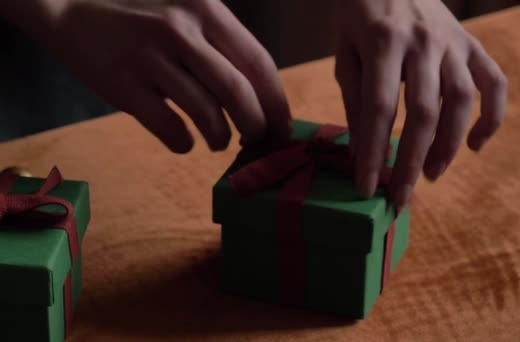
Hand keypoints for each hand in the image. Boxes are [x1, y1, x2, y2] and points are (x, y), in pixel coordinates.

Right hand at [14, 0, 290, 152]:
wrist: (69, 7)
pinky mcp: (124, 85)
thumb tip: (260, 95)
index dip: (277, 101)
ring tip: (218, 141)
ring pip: (206, 114)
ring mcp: (150, 58)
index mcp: (205, 10)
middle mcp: (181, 30)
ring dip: (220, 138)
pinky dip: (184, 143)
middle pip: (238, 92)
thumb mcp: (186, 11)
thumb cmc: (140, 14)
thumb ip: (221, 44)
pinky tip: (184, 141)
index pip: (258, 62)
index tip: (282, 126)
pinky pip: (169, 128)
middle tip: (255, 139)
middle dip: (256, 126)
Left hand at [335, 0, 506, 210]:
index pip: (378, 109)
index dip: (373, 152)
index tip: (366, 187)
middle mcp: (423, 42)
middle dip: (411, 160)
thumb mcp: (346, 54)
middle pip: (423, 112)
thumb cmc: (360, 17)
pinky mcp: (471, 43)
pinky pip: (493, 82)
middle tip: (401, 196)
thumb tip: (364, 150)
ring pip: (461, 102)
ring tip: (430, 174)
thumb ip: (356, 100)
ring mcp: (453, 42)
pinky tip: (476, 145)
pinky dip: (492, 117)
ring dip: (449, 145)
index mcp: (383, 43)